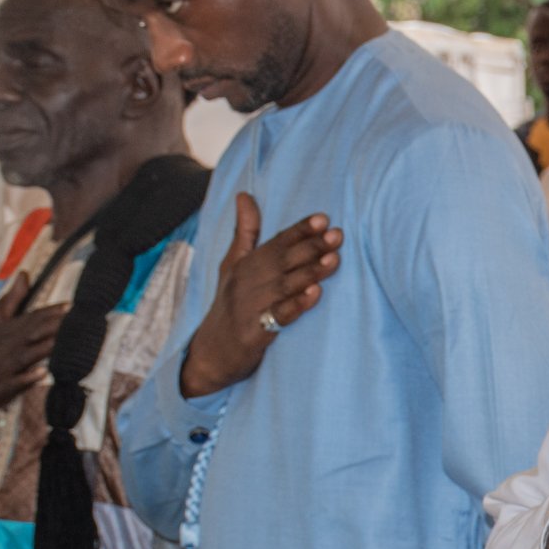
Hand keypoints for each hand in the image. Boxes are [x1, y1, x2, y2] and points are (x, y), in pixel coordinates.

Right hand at [0, 274, 67, 434]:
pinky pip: (15, 383)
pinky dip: (27, 378)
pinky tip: (42, 373)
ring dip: (46, 349)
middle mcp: (5, 347)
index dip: (51, 312)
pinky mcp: (0, 388)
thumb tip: (26, 274)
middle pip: (33, 334)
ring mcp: (3, 368)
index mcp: (5, 330)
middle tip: (77, 322)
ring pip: (27, 356)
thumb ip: (11, 299)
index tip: (71, 306)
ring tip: (65, 343)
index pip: (31, 318)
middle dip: (54, 327)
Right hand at [180, 194, 342, 398]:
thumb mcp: (233, 265)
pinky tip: (315, 294)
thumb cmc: (229, 304)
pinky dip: (296, 305)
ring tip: (334, 259)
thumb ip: (246, 232)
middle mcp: (246, 283)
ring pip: (283, 286)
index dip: (300, 230)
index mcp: (245, 264)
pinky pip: (278, 317)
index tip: (324, 219)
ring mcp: (249, 308)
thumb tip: (244, 194)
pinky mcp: (253, 333)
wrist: (210, 353)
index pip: (276, 243)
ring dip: (310, 272)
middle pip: (282, 261)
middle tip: (338, 235)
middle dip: (311, 247)